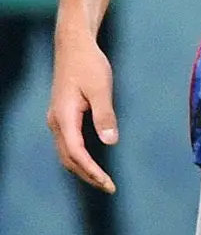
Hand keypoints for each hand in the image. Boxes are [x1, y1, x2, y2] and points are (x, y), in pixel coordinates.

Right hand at [45, 33, 114, 192]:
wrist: (73, 47)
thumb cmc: (88, 65)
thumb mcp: (100, 89)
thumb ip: (105, 115)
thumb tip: (110, 142)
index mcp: (64, 117)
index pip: (76, 153)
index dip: (92, 170)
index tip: (108, 183)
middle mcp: (56, 121)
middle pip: (69, 158)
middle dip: (87, 175)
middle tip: (109, 187)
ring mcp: (57, 119)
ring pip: (66, 152)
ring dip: (83, 169)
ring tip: (102, 180)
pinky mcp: (63, 116)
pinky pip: (69, 143)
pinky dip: (79, 157)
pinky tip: (92, 162)